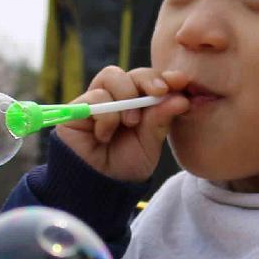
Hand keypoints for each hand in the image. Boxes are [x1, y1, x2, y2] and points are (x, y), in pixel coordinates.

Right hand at [51, 66, 189, 183]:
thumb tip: (181, 98)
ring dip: (126, 98)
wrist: (100, 186)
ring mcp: (97, 99)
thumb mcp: (149, 143)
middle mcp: (118, 97)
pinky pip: (95, 96)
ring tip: (130, 123)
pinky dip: (107, 117)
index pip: (151, 80)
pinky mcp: (77, 107)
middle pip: (133, 72)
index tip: (180, 81)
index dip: (165, 77)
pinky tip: (104, 136)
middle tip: (159, 92)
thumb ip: (161, 119)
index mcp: (139, 104)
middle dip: (148, 80)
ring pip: (112, 76)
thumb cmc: (126, 164)